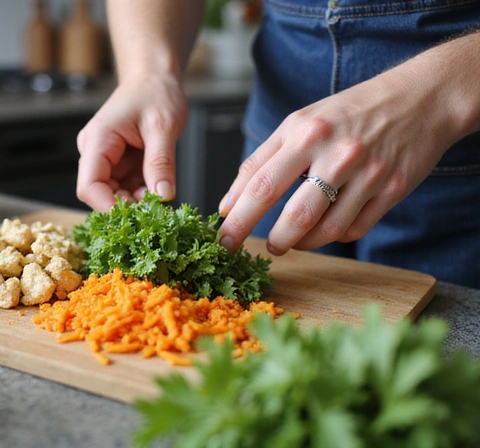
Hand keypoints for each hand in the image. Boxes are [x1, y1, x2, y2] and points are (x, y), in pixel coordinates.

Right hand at [76, 74, 187, 210]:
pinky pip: (125, 187)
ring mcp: (106, 159)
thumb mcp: (163, 126)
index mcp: (98, 140)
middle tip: (156, 212)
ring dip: (136, 202)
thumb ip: (161, 162)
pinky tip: (159, 192)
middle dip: (126, 207)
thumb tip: (163, 196)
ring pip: (114, 194)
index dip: (108, 207)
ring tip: (161, 199)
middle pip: (100, 194)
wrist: (155, 78)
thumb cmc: (156, 93)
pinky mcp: (118, 164)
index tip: (136, 219)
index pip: (89, 186)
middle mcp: (95, 151)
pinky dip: (142, 194)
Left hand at [217, 72, 459, 254]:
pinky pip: (354, 229)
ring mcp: (368, 173)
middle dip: (271, 240)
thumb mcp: (300, 123)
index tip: (223, 237)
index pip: (260, 183)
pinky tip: (325, 228)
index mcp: (305, 132)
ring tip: (289, 241)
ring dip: (301, 243)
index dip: (238, 217)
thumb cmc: (348, 113)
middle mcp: (337, 153)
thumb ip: (262, 160)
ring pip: (326, 230)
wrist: (421, 98)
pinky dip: (333, 236)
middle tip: (261, 249)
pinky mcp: (393, 190)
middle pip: (295, 214)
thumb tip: (228, 204)